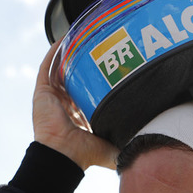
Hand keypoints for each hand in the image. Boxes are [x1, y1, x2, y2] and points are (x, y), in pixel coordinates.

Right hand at [32, 42, 118, 170]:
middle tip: (98, 49)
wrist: (64, 154)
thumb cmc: (86, 154)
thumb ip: (128, 145)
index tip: (111, 68)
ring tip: (80, 38)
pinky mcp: (42, 92)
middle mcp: (65, 105)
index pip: (89, 93)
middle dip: (84, 64)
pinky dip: (54, 53)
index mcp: (79, 116)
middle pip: (75, 78)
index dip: (98, 81)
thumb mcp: (113, 148)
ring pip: (60, 69)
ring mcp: (53, 97)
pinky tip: (64, 39)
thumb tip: (150, 146)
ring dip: (68, 54)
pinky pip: (47, 67)